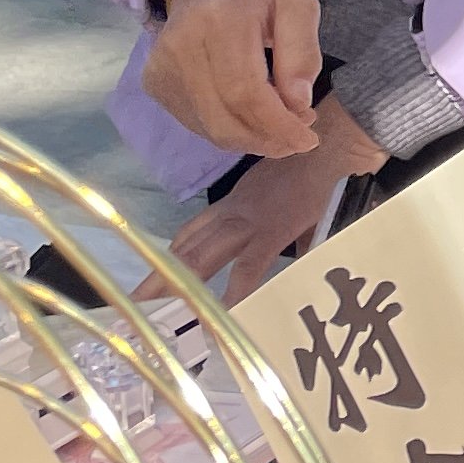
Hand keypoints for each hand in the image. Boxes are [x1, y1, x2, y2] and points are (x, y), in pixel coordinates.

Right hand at [143, 0, 321, 158]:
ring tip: (279, 127)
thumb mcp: (298, 3)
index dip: (277, 125)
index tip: (308, 140)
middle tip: (297, 140)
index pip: (245, 91)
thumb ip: (303, 52)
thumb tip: (298, 104)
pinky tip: (250, 116)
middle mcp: (181, 43)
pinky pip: (194, 121)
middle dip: (265, 139)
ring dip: (249, 139)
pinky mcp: (154, 80)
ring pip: (207, 126)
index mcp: (220, 17)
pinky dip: (227, 129)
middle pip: (223, 116)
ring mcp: (161, 64)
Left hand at [154, 97, 382, 303]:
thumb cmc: (314, 171)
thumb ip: (293, 230)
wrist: (326, 150)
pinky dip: (236, 291)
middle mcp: (231, 214)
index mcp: (234, 205)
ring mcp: (247, 224)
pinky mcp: (270, 233)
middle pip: (187, 249)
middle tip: (137, 303)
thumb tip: (303, 253)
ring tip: (160, 311)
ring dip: (180, 285)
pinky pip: (248, 267)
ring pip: (204, 258)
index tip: (156, 274)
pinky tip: (227, 313)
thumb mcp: (290, 199)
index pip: (194, 231)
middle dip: (161, 277)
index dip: (174, 254)